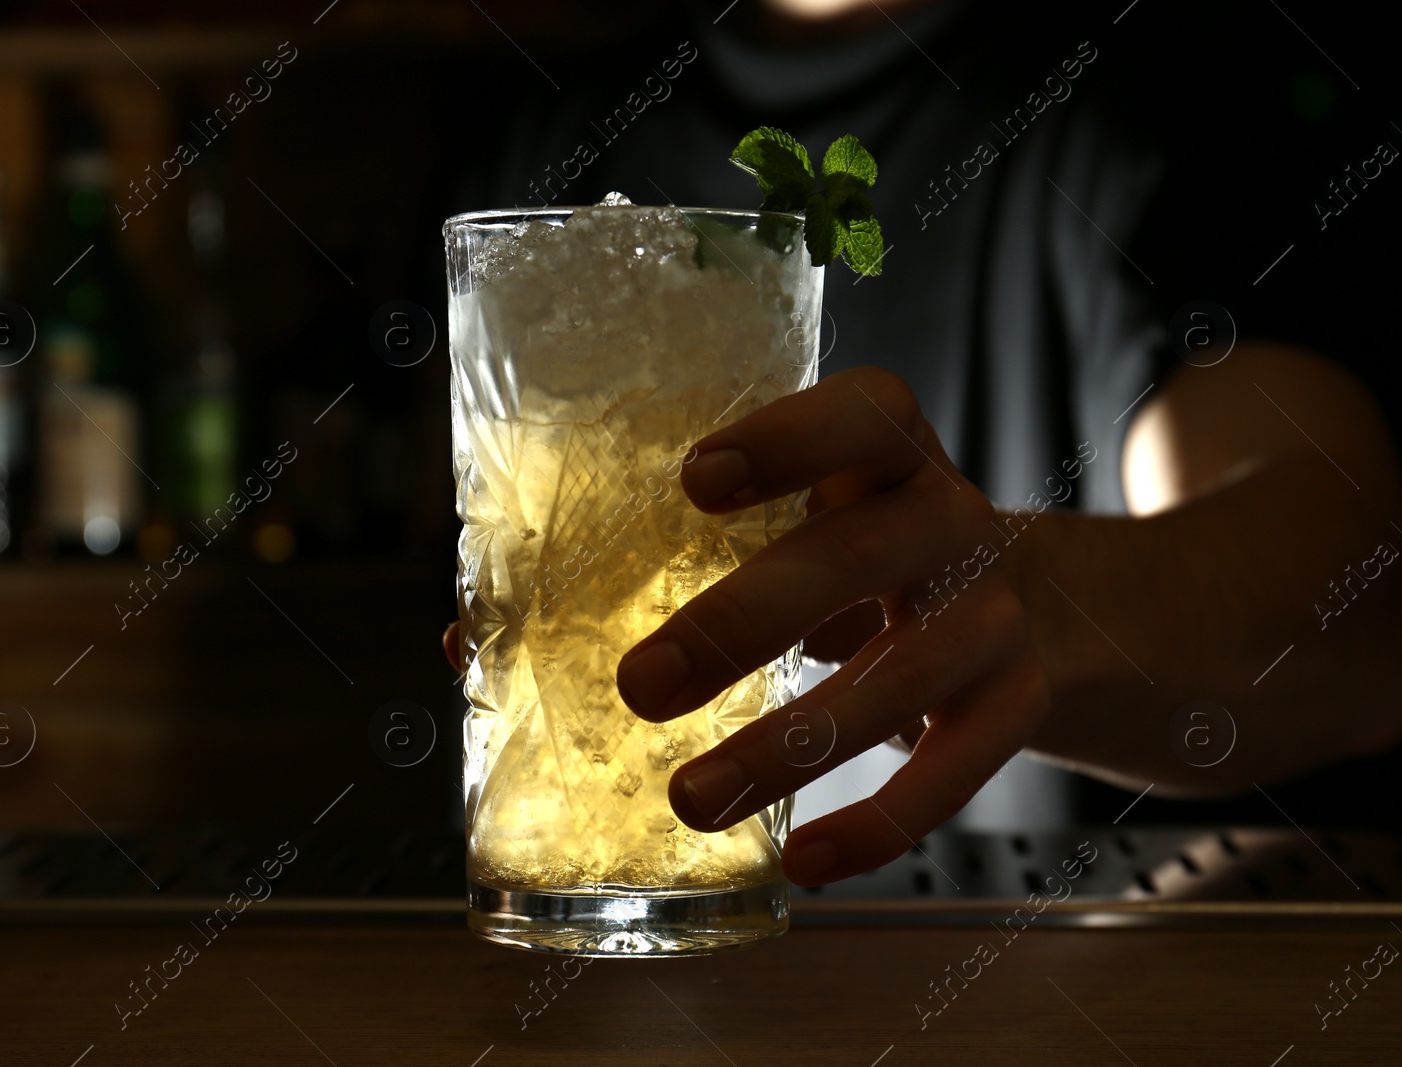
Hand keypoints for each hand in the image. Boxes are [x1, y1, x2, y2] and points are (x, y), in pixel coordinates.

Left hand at [615, 367, 1049, 885]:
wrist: (1031, 601)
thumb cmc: (872, 550)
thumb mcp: (822, 512)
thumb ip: (716, 544)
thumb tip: (521, 634)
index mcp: (894, 453)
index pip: (863, 416)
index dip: (787, 440)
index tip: (694, 480)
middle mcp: (954, 520)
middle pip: (856, 558)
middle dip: (740, 622)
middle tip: (639, 684)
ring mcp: (994, 615)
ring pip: (899, 680)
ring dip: (788, 747)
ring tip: (691, 799)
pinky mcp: (1015, 704)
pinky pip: (953, 773)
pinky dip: (879, 824)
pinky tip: (804, 859)